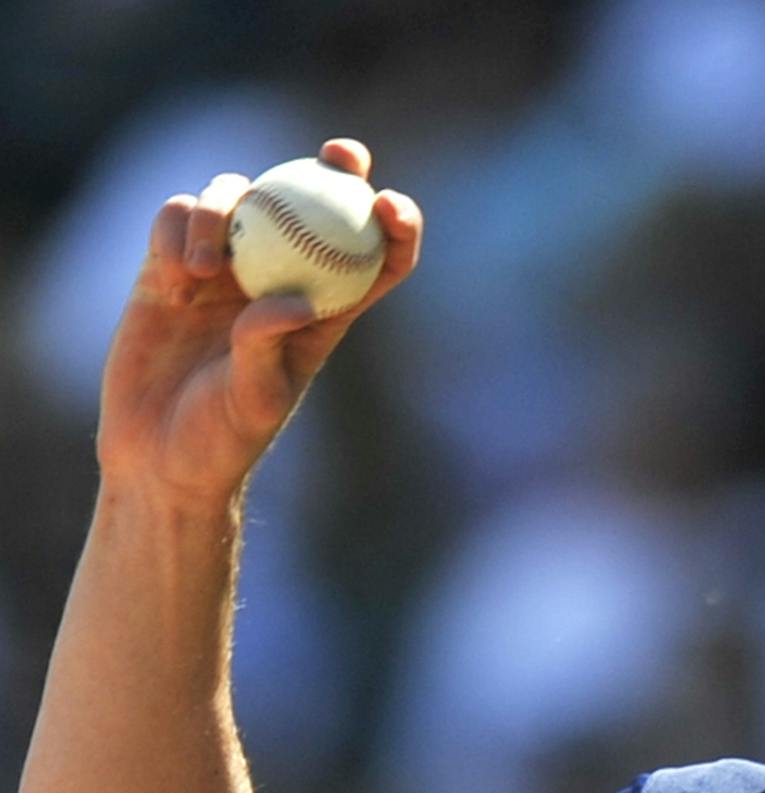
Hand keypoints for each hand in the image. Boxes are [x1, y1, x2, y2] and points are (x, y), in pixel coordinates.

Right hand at [93, 137, 421, 511]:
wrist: (156, 451)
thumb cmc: (219, 438)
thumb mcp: (255, 400)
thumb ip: (269, 347)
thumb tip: (295, 300)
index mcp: (324, 314)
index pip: (376, 261)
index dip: (395, 227)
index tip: (389, 204)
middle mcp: (279, 278)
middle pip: (316, 205)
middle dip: (338, 168)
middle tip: (342, 156)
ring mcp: (224, 267)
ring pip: (239, 196)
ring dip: (224, 208)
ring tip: (202, 269)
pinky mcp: (168, 264)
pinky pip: (177, 216)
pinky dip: (179, 225)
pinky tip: (173, 269)